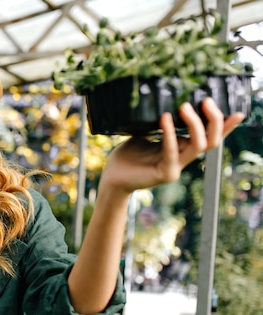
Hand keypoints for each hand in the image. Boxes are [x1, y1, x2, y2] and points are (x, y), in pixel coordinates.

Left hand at [100, 98, 244, 195]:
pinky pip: (171, 151)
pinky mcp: (164, 173)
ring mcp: (176, 167)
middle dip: (215, 121)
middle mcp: (183, 158)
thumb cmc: (129, 156)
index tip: (238, 112)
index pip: (209, 136)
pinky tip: (166, 119)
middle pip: (212, 141)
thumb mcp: (146, 134)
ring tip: (185, 106)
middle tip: (205, 100)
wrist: (112, 177)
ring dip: (195, 125)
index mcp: (182, 148)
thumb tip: (166, 100)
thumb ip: (160, 123)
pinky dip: (170, 134)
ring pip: (198, 146)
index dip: (226, 126)